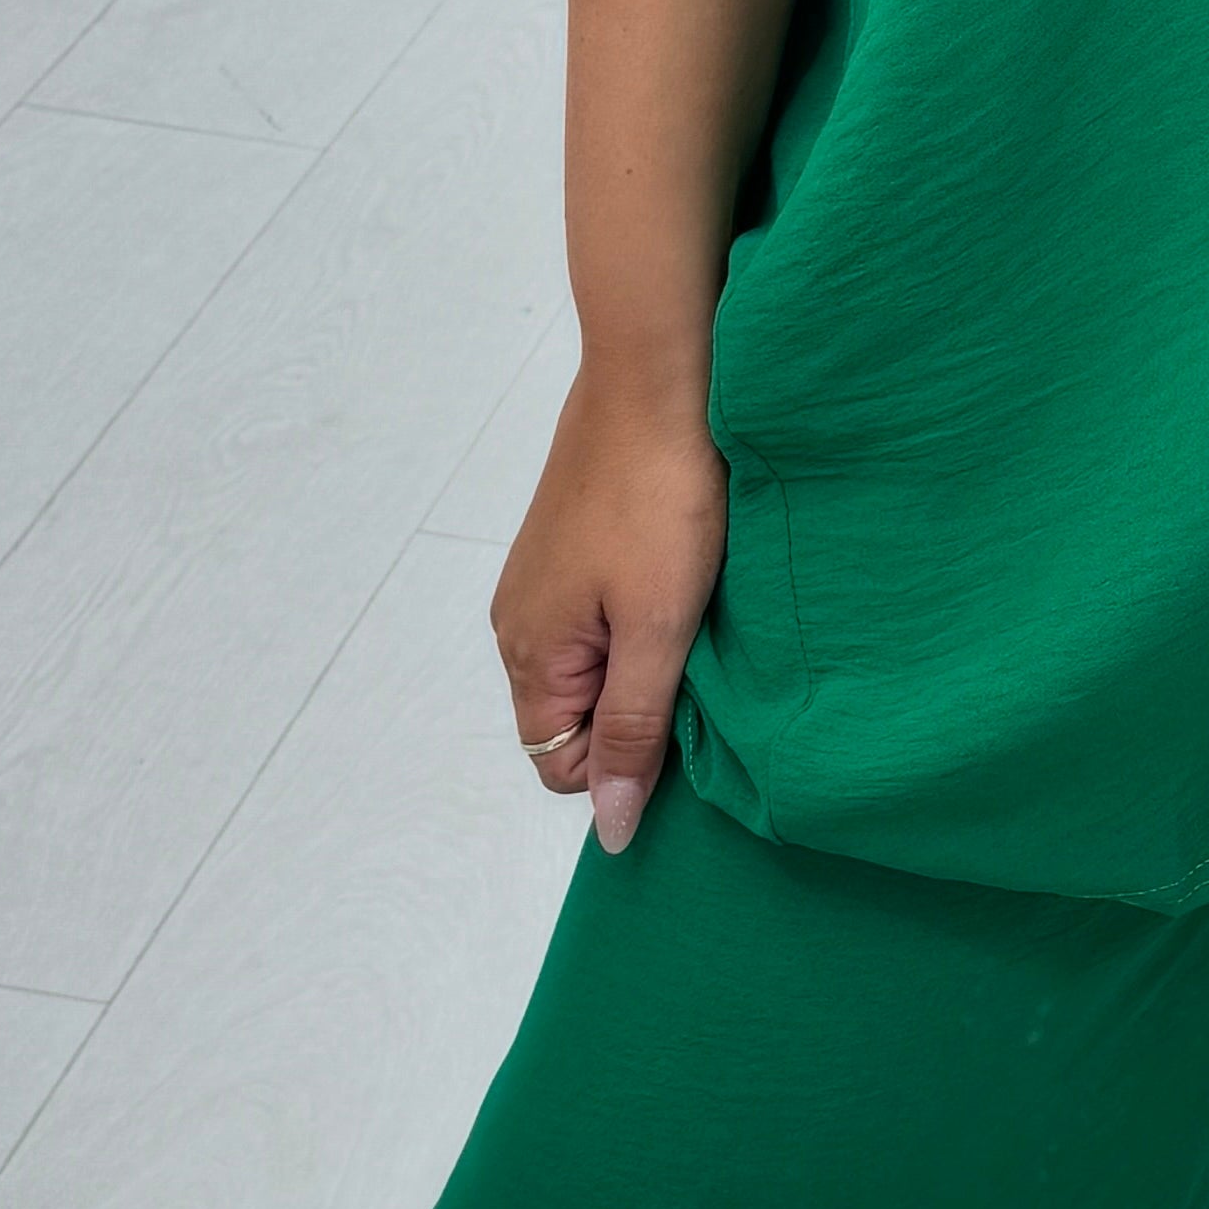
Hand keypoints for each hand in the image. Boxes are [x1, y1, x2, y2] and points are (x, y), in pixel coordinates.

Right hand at [493, 361, 729, 854]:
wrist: (654, 379)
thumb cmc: (660, 501)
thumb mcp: (658, 630)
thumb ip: (633, 732)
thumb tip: (611, 830)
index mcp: (529, 655)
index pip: (563, 764)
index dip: (627, 757)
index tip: (681, 703)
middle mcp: (516, 625)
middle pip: (575, 718)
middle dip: (636, 707)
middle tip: (692, 652)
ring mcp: (539, 584)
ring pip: (591, 666)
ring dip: (643, 657)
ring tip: (689, 607)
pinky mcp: (567, 548)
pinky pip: (598, 619)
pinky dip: (640, 614)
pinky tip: (679, 575)